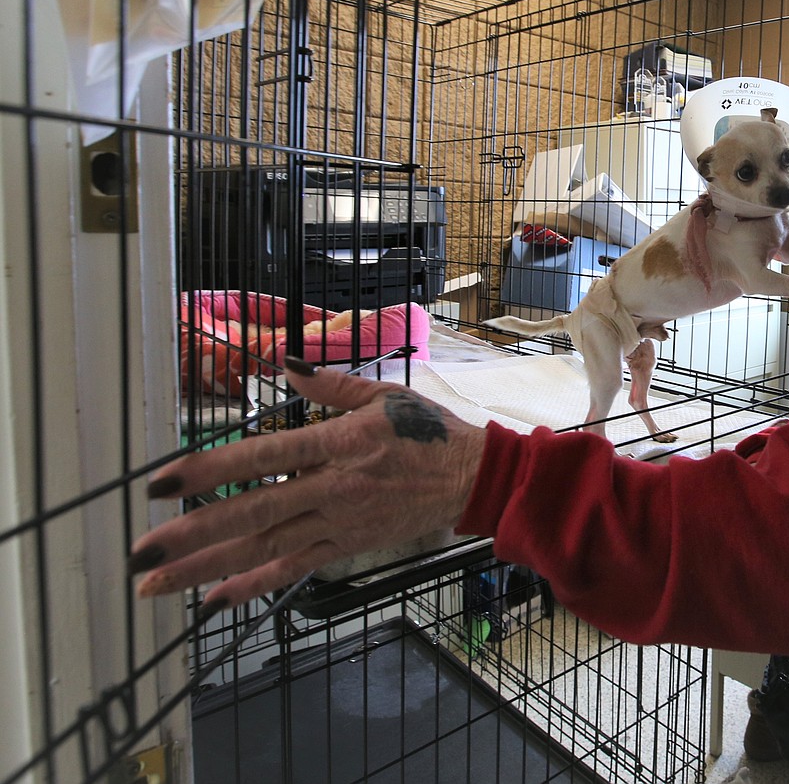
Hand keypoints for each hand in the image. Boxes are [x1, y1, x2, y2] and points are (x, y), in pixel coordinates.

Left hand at [129, 358, 486, 610]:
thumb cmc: (428, 432)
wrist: (470, 480)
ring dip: (206, 569)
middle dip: (192, 535)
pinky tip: (212, 600)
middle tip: (142, 551)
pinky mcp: (344, 547)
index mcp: (339, 444)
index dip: (211, 470)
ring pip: (264, 550)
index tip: (164, 482)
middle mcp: (333, 490)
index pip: (263, 458)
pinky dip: (251, 587)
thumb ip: (330, 384)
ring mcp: (337, 524)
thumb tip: (285, 363)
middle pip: (252, 515)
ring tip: (157, 584)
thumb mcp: (383, 395)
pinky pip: (292, 570)